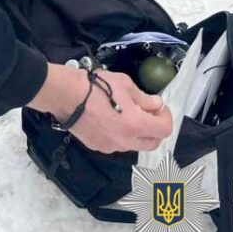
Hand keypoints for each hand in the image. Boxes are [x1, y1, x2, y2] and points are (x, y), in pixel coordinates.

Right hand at [28, 63, 172, 153]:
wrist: (66, 95)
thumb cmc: (96, 86)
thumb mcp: (125, 84)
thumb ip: (144, 98)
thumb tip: (156, 105)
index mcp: (136, 125)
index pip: (164, 130)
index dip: (166, 117)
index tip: (159, 107)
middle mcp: (126, 141)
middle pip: (153, 143)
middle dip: (155, 129)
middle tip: (147, 113)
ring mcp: (111, 146)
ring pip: (134, 145)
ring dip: (137, 133)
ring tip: (126, 115)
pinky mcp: (97, 146)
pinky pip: (116, 144)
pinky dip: (119, 135)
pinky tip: (109, 120)